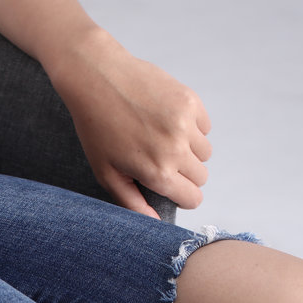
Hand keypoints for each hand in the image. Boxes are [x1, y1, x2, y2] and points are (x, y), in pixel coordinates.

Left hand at [48, 27, 211, 216]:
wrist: (97, 78)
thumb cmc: (97, 129)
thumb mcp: (107, 173)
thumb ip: (133, 203)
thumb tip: (155, 224)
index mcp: (157, 171)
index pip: (193, 198)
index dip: (182, 197)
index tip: (171, 188)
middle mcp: (176, 148)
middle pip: (201, 177)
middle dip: (185, 175)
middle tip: (162, 162)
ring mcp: (185, 122)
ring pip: (205, 152)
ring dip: (190, 151)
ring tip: (162, 141)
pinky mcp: (190, 100)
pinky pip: (204, 126)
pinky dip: (192, 128)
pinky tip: (167, 121)